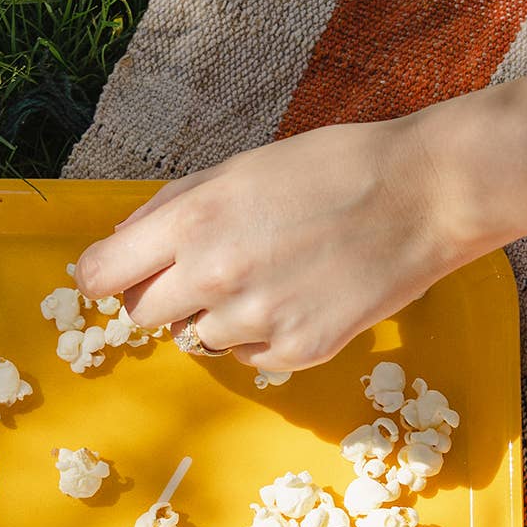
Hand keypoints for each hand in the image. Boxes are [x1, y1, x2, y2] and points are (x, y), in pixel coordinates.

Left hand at [74, 117, 468, 371]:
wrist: (425, 196)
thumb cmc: (333, 168)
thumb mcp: (239, 169)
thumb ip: (172, 208)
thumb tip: (119, 244)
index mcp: (192, 223)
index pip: (101, 275)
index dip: (104, 276)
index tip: (116, 275)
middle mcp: (214, 278)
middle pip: (141, 315)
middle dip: (160, 294)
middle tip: (205, 269)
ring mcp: (256, 321)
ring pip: (196, 338)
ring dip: (215, 315)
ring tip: (267, 276)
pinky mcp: (297, 352)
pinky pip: (246, 357)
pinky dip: (260, 335)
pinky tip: (297, 298)